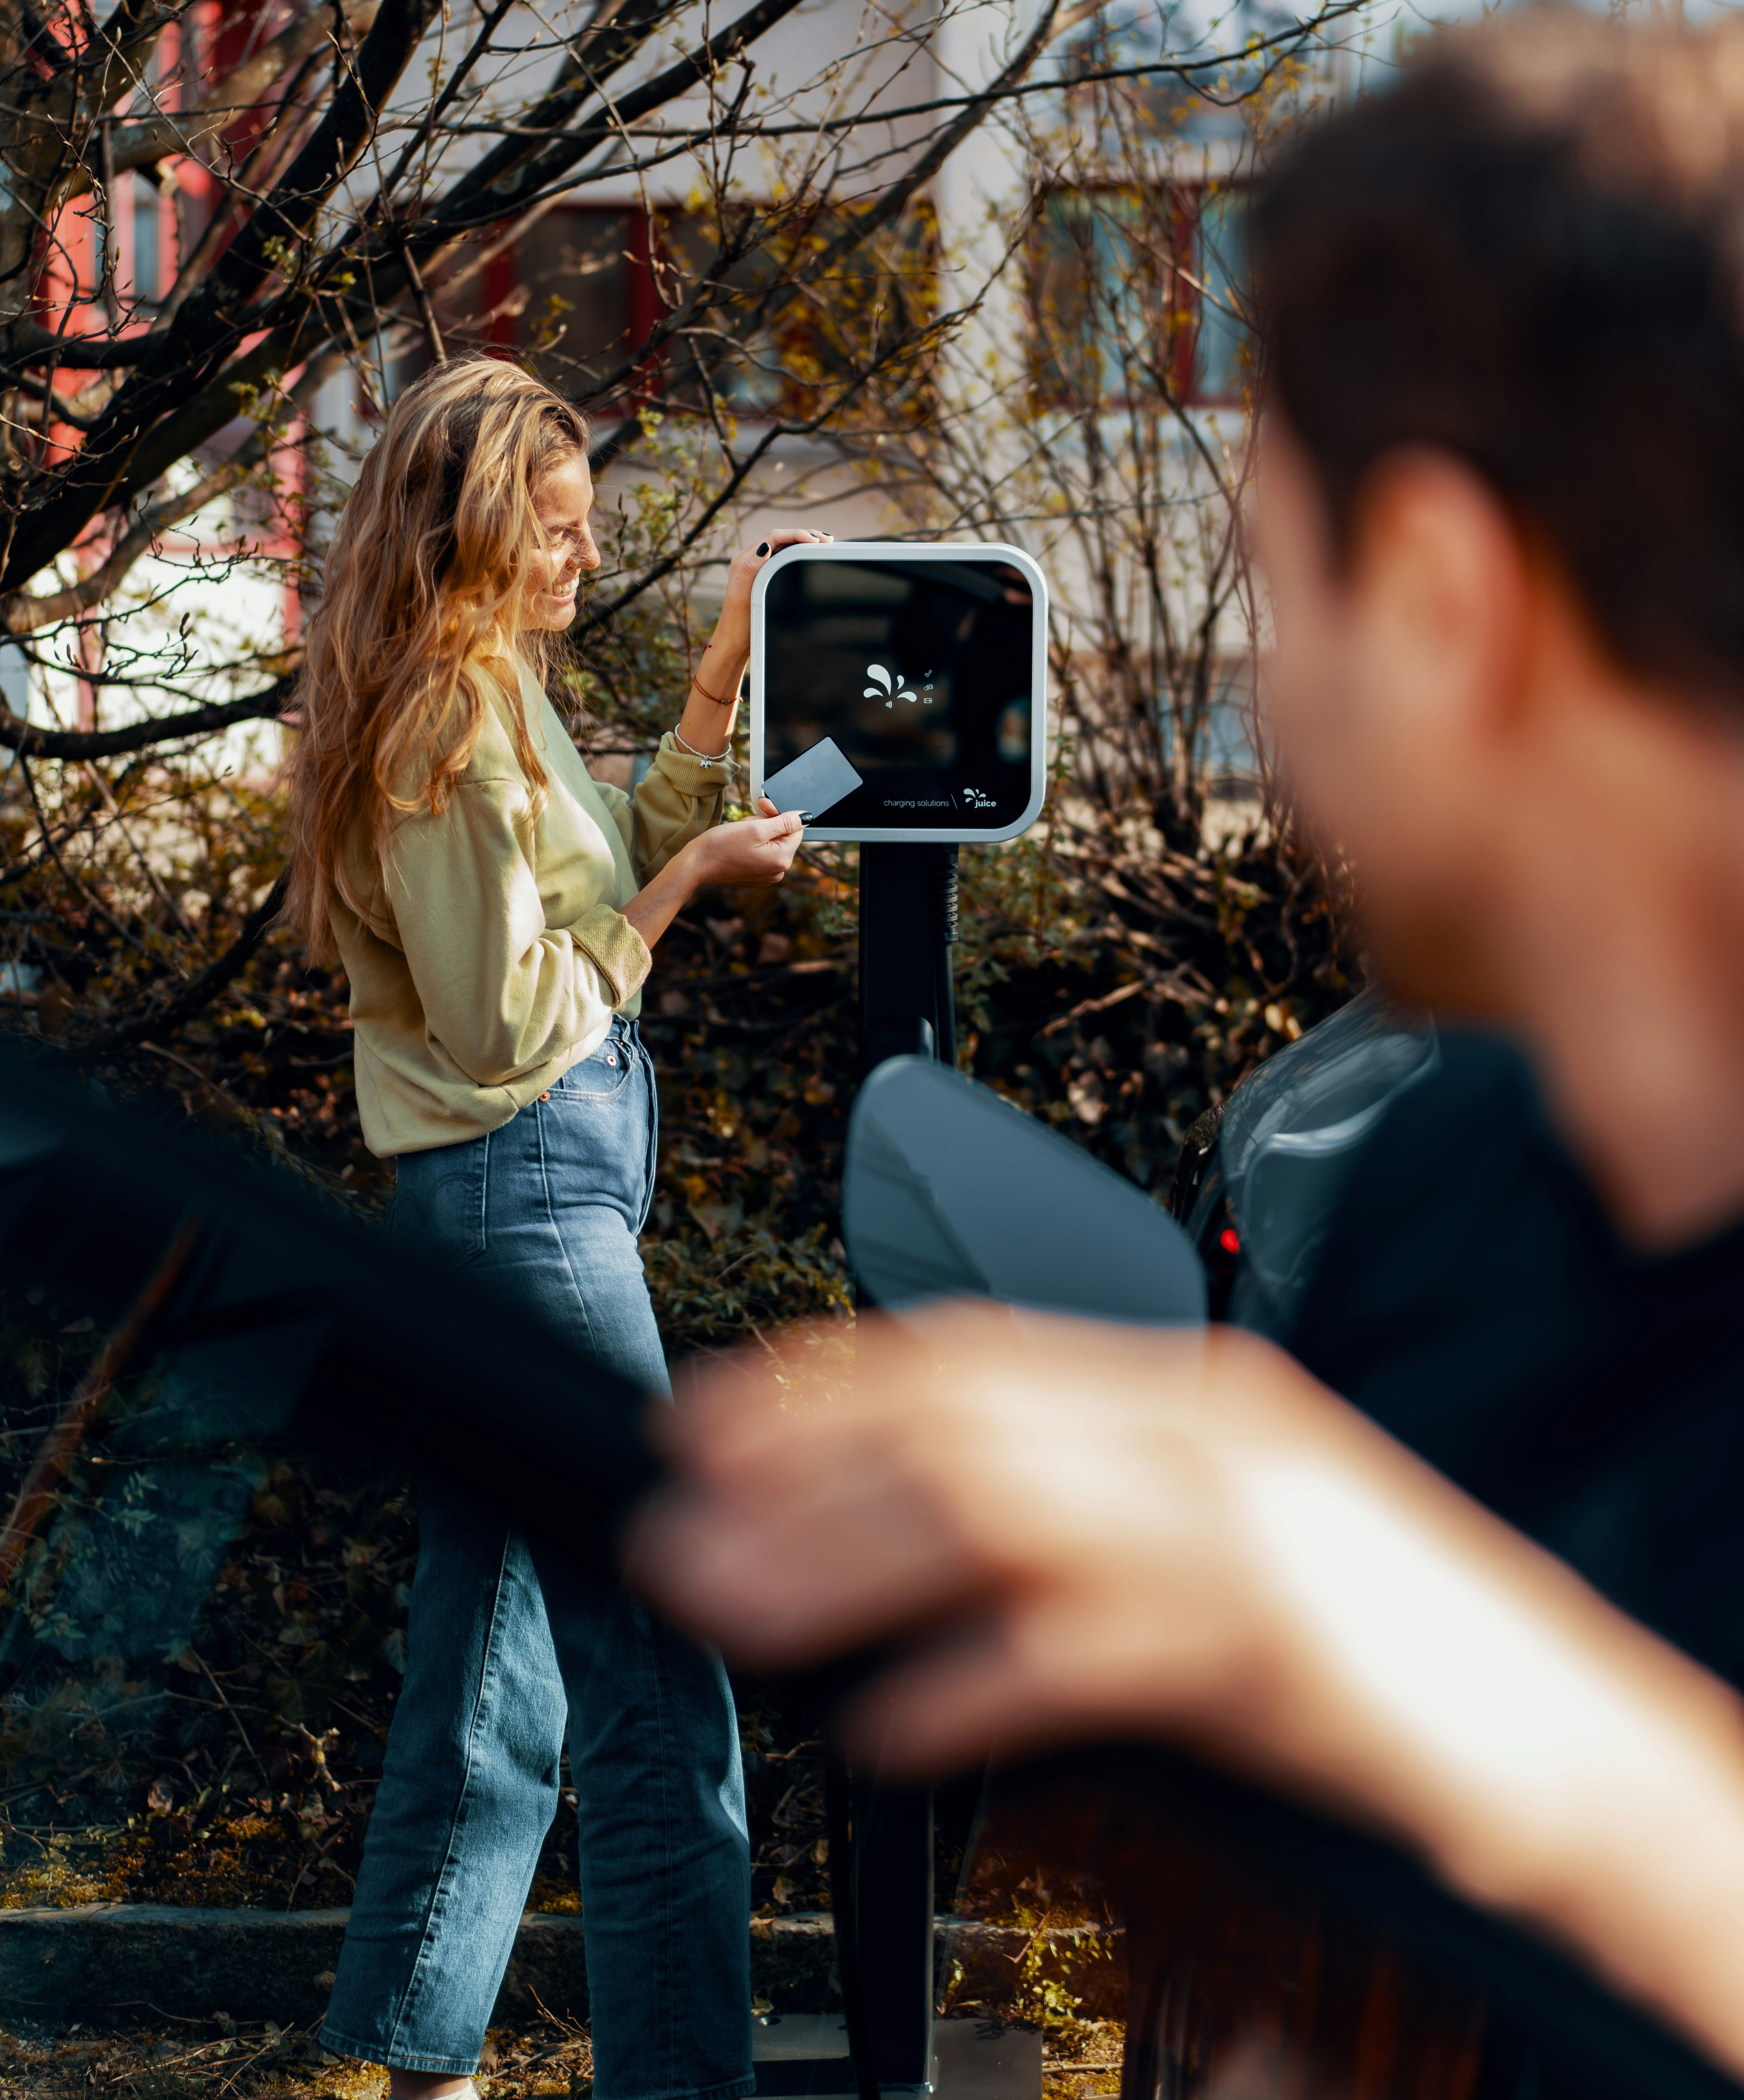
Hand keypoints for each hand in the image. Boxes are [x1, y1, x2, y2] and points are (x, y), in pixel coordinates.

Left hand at [627, 1301, 1736, 1805]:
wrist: (1588, 1750)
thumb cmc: (1400, 1660)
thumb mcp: (1237, 1543)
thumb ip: (1096, 1521)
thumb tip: (921, 1550)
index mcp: (1202, 1399)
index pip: (976, 1355)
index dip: (826, 1377)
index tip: (711, 1412)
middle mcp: (1214, 1439)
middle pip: (960, 1427)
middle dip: (794, 1471)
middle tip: (671, 1520)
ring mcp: (1249, 1539)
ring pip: (992, 1520)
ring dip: (835, 1565)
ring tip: (722, 1608)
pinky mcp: (1276, 1657)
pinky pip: (1083, 1659)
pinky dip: (964, 1692)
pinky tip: (881, 1734)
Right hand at [686, 798, 804, 890]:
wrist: (696, 864)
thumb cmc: (722, 845)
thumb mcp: (756, 828)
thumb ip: (785, 822)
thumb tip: (806, 817)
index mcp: (782, 860)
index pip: (795, 829)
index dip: (779, 814)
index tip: (762, 806)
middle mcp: (777, 871)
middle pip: (782, 837)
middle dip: (766, 824)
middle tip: (746, 822)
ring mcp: (766, 876)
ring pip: (770, 844)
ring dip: (758, 833)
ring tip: (739, 833)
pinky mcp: (754, 876)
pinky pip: (760, 854)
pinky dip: (751, 845)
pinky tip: (737, 844)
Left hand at [707, 529, 833, 668]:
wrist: (733, 642)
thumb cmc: (736, 623)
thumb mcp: (742, 596)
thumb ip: (751, 569)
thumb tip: (765, 547)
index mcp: (744, 560)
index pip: (774, 537)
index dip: (796, 534)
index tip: (814, 540)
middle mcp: (750, 560)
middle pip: (781, 539)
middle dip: (804, 535)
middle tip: (826, 540)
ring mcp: (758, 568)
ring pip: (784, 547)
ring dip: (803, 543)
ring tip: (823, 543)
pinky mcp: (763, 577)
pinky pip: (783, 558)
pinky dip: (798, 553)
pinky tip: (809, 555)